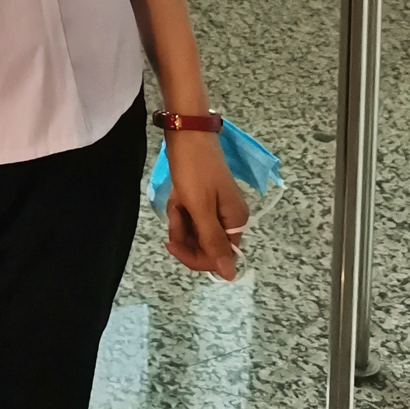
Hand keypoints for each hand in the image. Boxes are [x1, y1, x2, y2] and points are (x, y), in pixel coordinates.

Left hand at [163, 130, 248, 280]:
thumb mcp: (200, 208)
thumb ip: (213, 242)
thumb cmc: (194, 169)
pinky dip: (180, 209)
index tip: (173, 244)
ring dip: (180, 220)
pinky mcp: (204, 197)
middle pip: (206, 245)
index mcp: (236, 221)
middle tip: (174, 214)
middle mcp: (230, 218)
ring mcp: (217, 207)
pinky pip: (191, 215)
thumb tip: (231, 276)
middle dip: (184, 234)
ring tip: (176, 200)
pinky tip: (176, 196)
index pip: (220, 258)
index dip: (195, 257)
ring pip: (195, 231)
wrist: (186, 131)